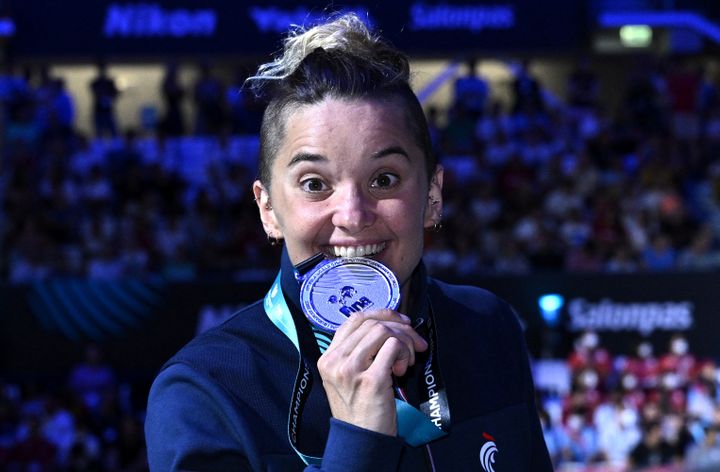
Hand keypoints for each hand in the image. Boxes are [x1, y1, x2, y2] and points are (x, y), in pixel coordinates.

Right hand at [316, 309, 427, 435]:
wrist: (361, 440)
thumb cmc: (360, 408)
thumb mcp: (348, 376)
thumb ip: (358, 351)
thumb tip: (389, 325)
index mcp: (328, 357)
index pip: (355, 319)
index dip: (381, 313)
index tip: (400, 321)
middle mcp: (336, 361)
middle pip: (373, 323)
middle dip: (401, 328)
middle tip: (416, 343)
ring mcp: (351, 370)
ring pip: (384, 332)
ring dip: (405, 341)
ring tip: (407, 361)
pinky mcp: (372, 380)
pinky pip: (394, 347)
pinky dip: (405, 353)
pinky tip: (403, 370)